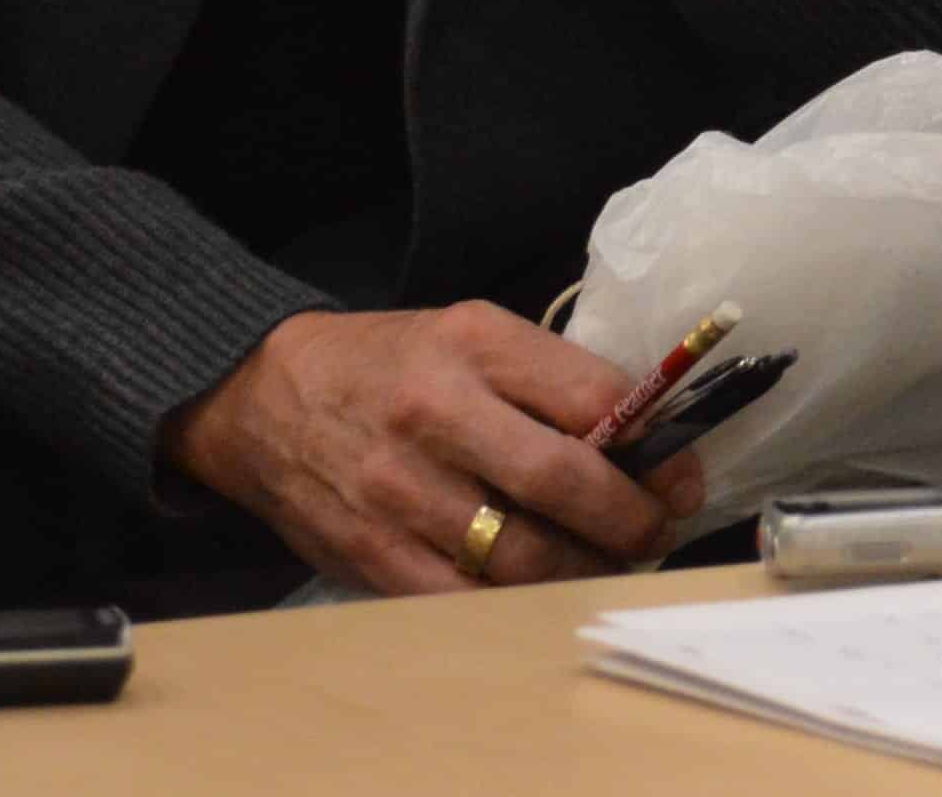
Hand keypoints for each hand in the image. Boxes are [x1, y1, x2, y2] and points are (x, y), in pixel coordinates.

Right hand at [158, 304, 709, 592]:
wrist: (262, 396)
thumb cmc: (389, 365)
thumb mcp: (472, 336)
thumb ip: (553, 381)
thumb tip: (646, 441)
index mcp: (475, 344)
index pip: (593, 399)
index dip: (655, 449)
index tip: (679, 476)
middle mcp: (436, 413)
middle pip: (564, 483)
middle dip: (631, 520)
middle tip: (655, 531)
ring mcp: (399, 490)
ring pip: (522, 557)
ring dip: (583, 572)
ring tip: (605, 564)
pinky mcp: (370, 553)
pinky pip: (466, 599)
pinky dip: (516, 605)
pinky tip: (539, 591)